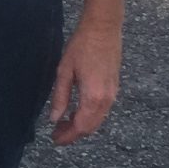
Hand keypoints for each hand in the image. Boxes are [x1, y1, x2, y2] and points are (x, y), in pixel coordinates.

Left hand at [48, 21, 121, 146]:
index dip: (67, 136)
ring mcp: (113, 94)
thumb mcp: (64, 71)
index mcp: (93, 97)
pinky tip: (76, 111)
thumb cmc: (82, 46)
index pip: (80, 127)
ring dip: (81, 126)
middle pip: (91, 127)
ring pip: (98, 120)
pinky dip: (89, 117)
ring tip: (63, 124)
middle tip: (56, 134)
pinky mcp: (114, 87)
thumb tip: (54, 119)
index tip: (54, 139)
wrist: (104, 28)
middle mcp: (106, 99)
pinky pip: (103, 111)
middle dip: (73, 134)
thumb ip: (60, 97)